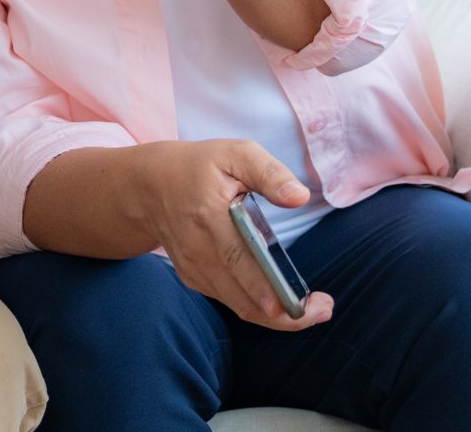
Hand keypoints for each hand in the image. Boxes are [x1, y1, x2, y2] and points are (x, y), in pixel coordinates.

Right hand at [129, 139, 333, 330]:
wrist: (147, 186)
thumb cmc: (197, 167)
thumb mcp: (233, 154)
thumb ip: (268, 172)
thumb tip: (299, 197)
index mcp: (209, 216)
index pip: (241, 261)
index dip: (272, 289)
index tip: (309, 304)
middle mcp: (198, 250)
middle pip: (246, 297)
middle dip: (288, 314)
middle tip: (323, 310)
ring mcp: (193, 268)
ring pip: (240, 306)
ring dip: (277, 316)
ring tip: (310, 309)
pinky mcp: (194, 278)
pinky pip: (231, 301)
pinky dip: (259, 307)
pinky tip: (282, 300)